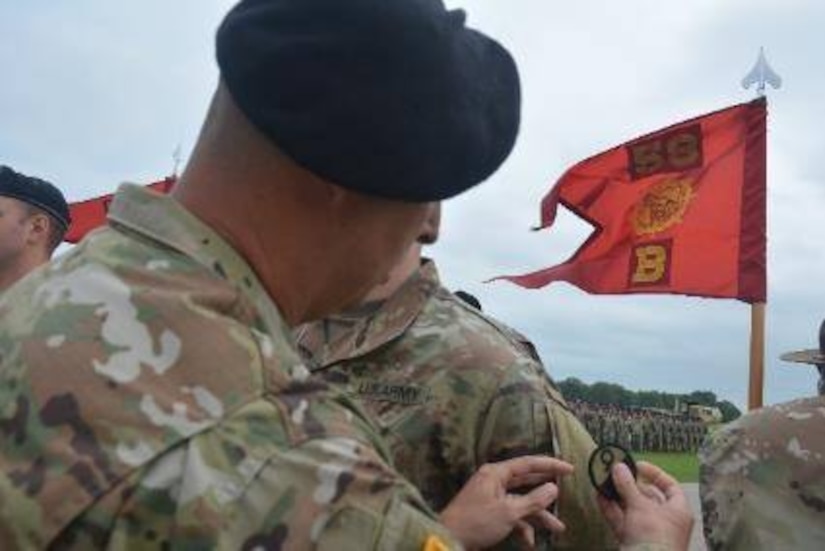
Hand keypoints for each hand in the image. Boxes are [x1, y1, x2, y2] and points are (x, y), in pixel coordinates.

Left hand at [439, 455, 572, 549]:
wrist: (449, 539)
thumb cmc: (477, 522)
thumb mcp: (509, 512)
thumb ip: (533, 500)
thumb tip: (553, 488)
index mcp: (496, 473)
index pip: (528, 463)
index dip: (550, 465)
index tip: (570, 469)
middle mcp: (494, 481)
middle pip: (526, 482)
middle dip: (546, 492)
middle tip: (567, 490)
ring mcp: (491, 497)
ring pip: (521, 501)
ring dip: (538, 515)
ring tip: (558, 529)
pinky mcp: (489, 512)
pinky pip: (511, 514)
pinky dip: (522, 526)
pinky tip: (530, 541)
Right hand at [597, 461, 693, 550]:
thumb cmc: (653, 534)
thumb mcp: (640, 505)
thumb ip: (627, 485)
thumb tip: (618, 466)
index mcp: (678, 510)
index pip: (670, 486)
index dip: (655, 473)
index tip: (637, 465)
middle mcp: (665, 520)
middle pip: (648, 497)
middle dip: (630, 485)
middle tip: (615, 473)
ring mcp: (648, 531)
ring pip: (632, 509)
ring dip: (618, 496)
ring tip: (603, 482)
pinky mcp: (633, 540)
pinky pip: (623, 520)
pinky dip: (612, 509)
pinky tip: (600, 496)